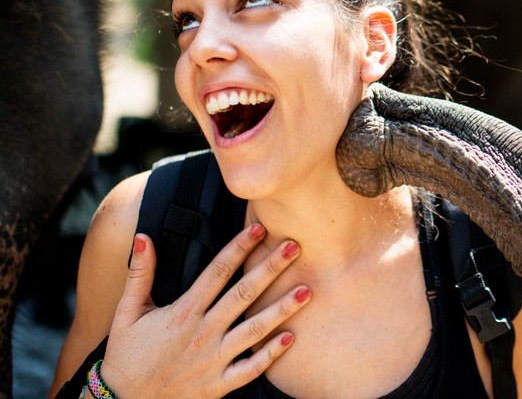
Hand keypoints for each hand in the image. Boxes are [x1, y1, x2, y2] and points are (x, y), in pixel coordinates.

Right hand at [98, 224, 310, 397]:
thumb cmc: (126, 356)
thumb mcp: (127, 313)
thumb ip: (140, 274)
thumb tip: (143, 236)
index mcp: (183, 312)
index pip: (217, 272)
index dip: (239, 248)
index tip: (259, 227)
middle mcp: (202, 333)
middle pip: (243, 294)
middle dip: (270, 269)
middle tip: (296, 246)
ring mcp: (213, 360)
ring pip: (254, 331)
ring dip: (281, 309)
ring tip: (307, 291)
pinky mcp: (218, 385)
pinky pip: (250, 369)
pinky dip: (271, 355)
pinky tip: (292, 337)